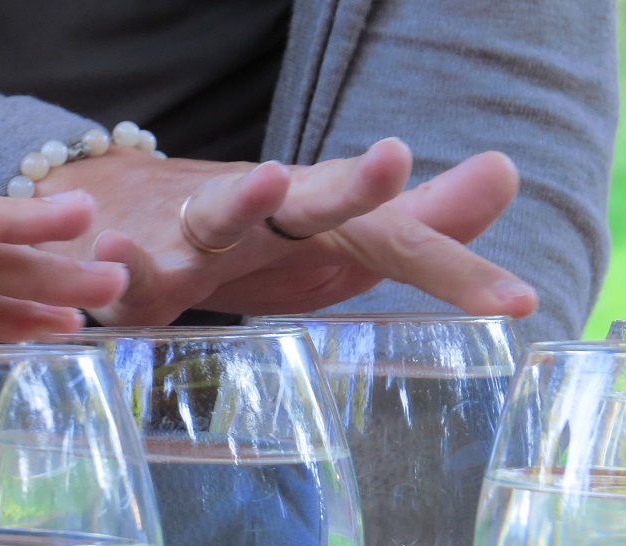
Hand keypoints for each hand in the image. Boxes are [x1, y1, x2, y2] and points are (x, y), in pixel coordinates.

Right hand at [38, 139, 537, 325]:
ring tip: (269, 180)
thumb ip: (418, 227)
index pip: (395, 240)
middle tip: (393, 162)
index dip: (451, 267)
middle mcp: (268, 219)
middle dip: (353, 188)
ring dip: (244, 199)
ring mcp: (202, 235)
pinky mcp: (143, 261)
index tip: (513, 302)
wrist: (126, 206)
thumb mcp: (337, 242)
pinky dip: (124, 261)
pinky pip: (136, 265)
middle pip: (316, 203)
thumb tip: (508, 172)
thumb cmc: (248, 239)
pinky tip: (112, 260)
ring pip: (222, 214)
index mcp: (322, 222)